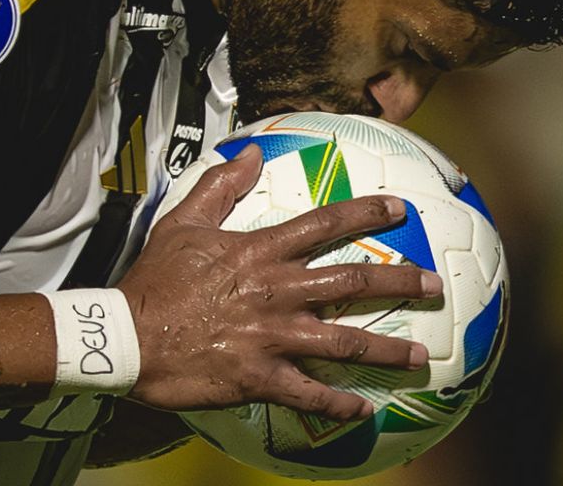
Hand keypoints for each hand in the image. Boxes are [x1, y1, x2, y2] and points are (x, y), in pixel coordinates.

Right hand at [118, 144, 440, 418]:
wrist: (128, 335)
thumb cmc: (154, 280)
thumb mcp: (182, 222)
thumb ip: (219, 187)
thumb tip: (249, 154)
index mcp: (259, 252)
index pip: (324, 224)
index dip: (366, 213)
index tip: (400, 209)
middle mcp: (275, 291)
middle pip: (351, 281)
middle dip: (399, 282)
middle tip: (433, 285)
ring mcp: (271, 336)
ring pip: (343, 340)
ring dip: (386, 348)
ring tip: (420, 356)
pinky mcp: (259, 376)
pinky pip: (309, 393)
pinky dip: (338, 402)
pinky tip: (362, 407)